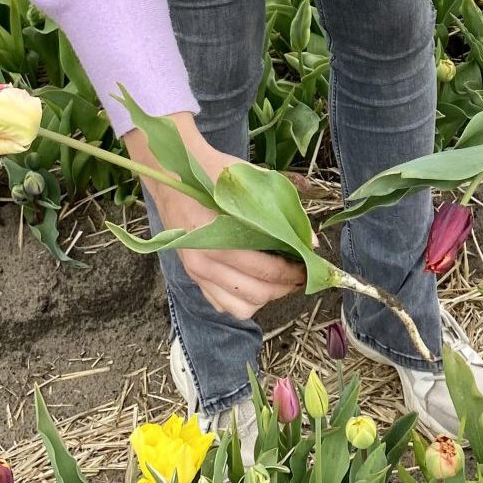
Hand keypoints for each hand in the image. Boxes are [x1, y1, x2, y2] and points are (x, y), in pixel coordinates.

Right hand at [123, 117, 305, 320]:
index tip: (307, 267)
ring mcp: (196, 272)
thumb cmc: (213, 175)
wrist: (171, 175)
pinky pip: (221, 304)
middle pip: (256, 293)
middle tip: (298, 275)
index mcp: (218, 240)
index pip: (265, 271)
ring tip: (278, 282)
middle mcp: (204, 263)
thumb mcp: (251, 184)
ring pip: (238, 307)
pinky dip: (241, 300)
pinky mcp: (192, 275)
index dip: (293, 273)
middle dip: (283, 288)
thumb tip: (311, 242)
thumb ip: (282, 212)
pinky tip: (254, 283)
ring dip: (264, 298)